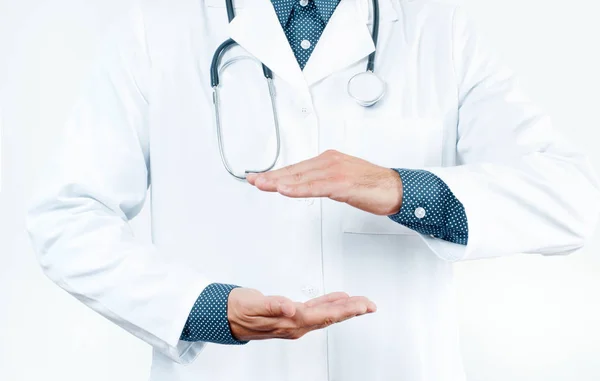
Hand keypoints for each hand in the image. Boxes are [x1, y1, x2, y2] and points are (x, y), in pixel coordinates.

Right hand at [227, 288, 375, 340]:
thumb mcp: (252, 305)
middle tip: (371, 305)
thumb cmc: (238, 310)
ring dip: (344, 308)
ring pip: (325, 314)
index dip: (345, 310)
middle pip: (329, 317)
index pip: (324, 315)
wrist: (225, 316)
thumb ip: (272, 305)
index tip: (362, 305)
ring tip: (361, 303)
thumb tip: (290, 308)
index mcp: (289, 321)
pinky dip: (329, 303)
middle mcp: (295, 324)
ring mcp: (293, 321)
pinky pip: (315, 309)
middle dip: (352, 310)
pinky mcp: (290, 315)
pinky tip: (337, 299)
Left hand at [246, 150, 402, 215]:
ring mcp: (336, 171)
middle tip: (253, 180)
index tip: (259, 177)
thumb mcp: (341, 181)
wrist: (396, 188)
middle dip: (271, 176)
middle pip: (294, 170)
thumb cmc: (372, 186)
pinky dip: (299, 188)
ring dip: (279, 181)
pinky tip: (286, 190)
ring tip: (262, 185)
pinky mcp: (343, 183)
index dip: (276, 173)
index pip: (296, 167)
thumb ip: (322, 182)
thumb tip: (305, 187)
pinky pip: (316, 186)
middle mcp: (329, 162)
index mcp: (328, 160)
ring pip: (302, 177)